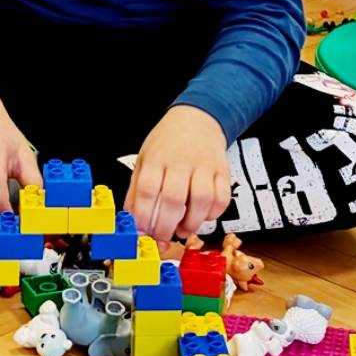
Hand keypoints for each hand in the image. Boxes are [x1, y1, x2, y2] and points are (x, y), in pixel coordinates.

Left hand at [124, 105, 230, 250]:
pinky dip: (212, 214)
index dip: (145, 216)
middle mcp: (180, 160)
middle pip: (174, 199)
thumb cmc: (167, 143)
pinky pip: (221, 197)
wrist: (197, 118)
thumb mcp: (144, 159)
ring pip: (201, 200)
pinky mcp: (222, 170)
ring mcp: (204, 165)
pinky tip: (202, 216)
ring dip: (191, 223)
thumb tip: (133, 222)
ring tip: (182, 230)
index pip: (148, 190)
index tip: (143, 232)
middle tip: (162, 237)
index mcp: (156, 158)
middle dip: (166, 226)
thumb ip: (137, 191)